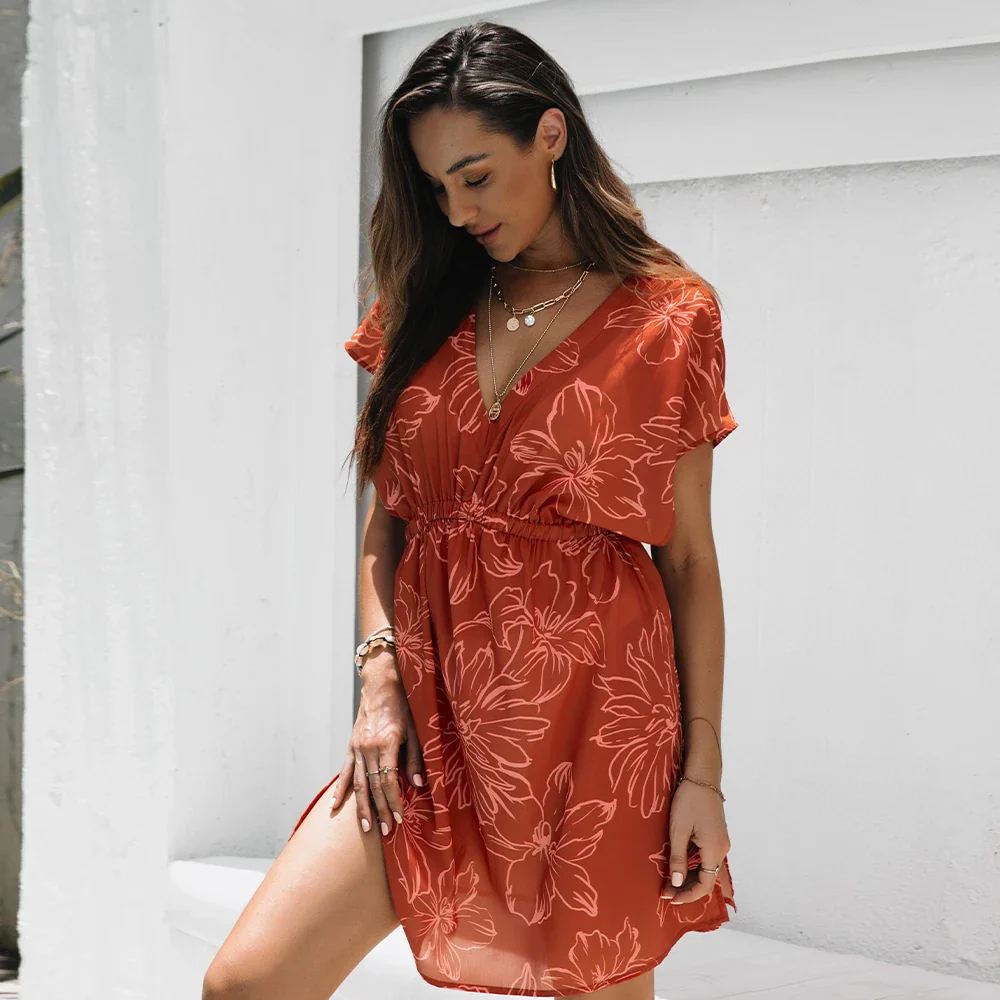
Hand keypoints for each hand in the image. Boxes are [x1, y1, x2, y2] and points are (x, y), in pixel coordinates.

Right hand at [327, 650, 425, 838]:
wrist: (380, 686)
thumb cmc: (402, 707)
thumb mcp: (414, 730)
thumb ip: (414, 758)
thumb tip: (418, 784)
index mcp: (386, 743)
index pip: (388, 780)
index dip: (394, 801)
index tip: (400, 818)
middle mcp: (368, 748)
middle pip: (372, 786)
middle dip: (379, 810)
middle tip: (385, 831)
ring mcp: (357, 748)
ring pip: (357, 783)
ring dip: (362, 807)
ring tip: (366, 827)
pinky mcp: (351, 746)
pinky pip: (344, 772)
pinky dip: (340, 790)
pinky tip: (335, 807)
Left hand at [659, 777, 729, 904]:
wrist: (702, 778)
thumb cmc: (689, 801)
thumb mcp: (678, 830)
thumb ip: (678, 858)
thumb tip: (676, 883)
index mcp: (714, 850)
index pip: (705, 885)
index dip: (688, 895)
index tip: (669, 898)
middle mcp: (722, 849)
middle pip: (708, 879)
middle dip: (687, 889)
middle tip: (666, 892)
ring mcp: (721, 843)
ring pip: (708, 870)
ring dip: (690, 878)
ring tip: (670, 882)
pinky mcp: (716, 836)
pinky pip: (708, 859)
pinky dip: (695, 868)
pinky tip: (682, 868)